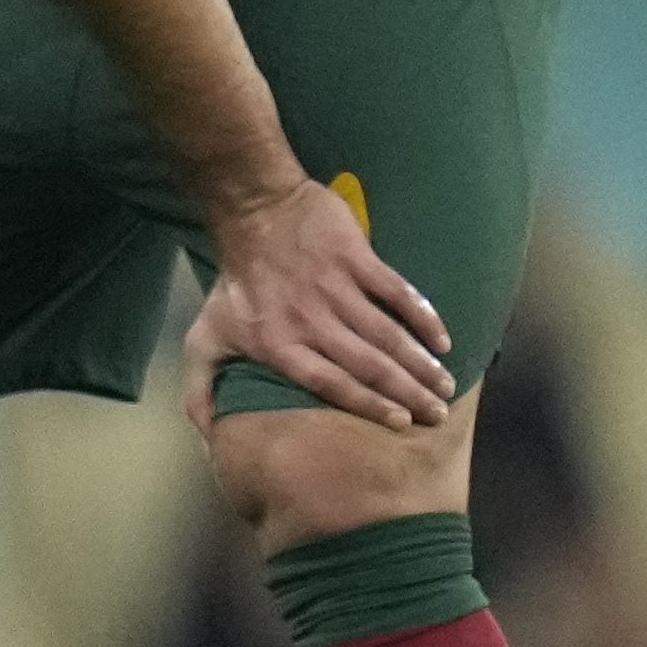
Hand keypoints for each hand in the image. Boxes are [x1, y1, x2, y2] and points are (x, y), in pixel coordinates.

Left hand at [174, 174, 455, 431]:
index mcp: (281, 346)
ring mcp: (336, 288)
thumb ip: (201, 390)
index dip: (368, 405)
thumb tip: (207, 436)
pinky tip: (442, 338)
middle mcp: (312, 321)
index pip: (331, 383)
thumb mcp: (202, 339)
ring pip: (387, 333)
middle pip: (368, 364)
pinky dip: (422, 314)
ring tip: (445, 385)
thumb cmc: (233, 282)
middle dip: (408, 392)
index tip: (400, 423)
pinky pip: (396, 291)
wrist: (254, 211)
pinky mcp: (356, 259)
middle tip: (437, 413)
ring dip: (419, 361)